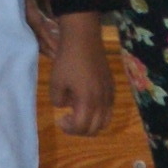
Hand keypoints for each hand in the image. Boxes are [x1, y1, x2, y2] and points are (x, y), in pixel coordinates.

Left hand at [47, 8, 111, 137]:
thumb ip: (58, 100)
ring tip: (79, 113)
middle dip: (79, 129)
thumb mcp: (55, 82)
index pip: (81, 127)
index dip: (69, 129)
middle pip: (95, 129)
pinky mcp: (112, 87)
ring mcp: (109, 94)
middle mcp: (102, 101)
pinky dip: (98, 113)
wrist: (84, 39)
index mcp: (87, 101)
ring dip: (91, 123)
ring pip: (105, 121)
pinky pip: (108, 109)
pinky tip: (87, 101)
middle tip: (68, 119)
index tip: (60, 119)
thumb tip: (65, 105)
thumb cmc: (67, 60)